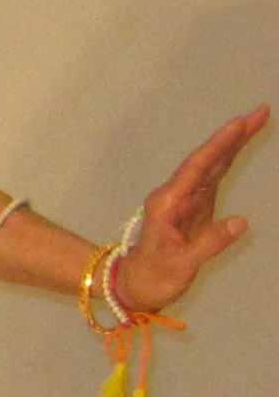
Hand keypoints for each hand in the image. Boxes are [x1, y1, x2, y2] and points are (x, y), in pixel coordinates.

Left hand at [106, 106, 265, 315]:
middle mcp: (176, 195)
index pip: (197, 167)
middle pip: (207, 159)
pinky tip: (240, 148)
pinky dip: (228, 161)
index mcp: (168, 203)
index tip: (239, 123)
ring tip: (256, 121)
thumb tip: (241, 221)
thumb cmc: (153, 276)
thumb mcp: (181, 264)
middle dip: (233, 135)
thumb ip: (210, 243)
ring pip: (212, 165)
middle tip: (260, 112)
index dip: (219, 145)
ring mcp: (186, 200)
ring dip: (233, 144)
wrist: (135, 285)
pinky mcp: (195, 207)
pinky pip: (213, 178)